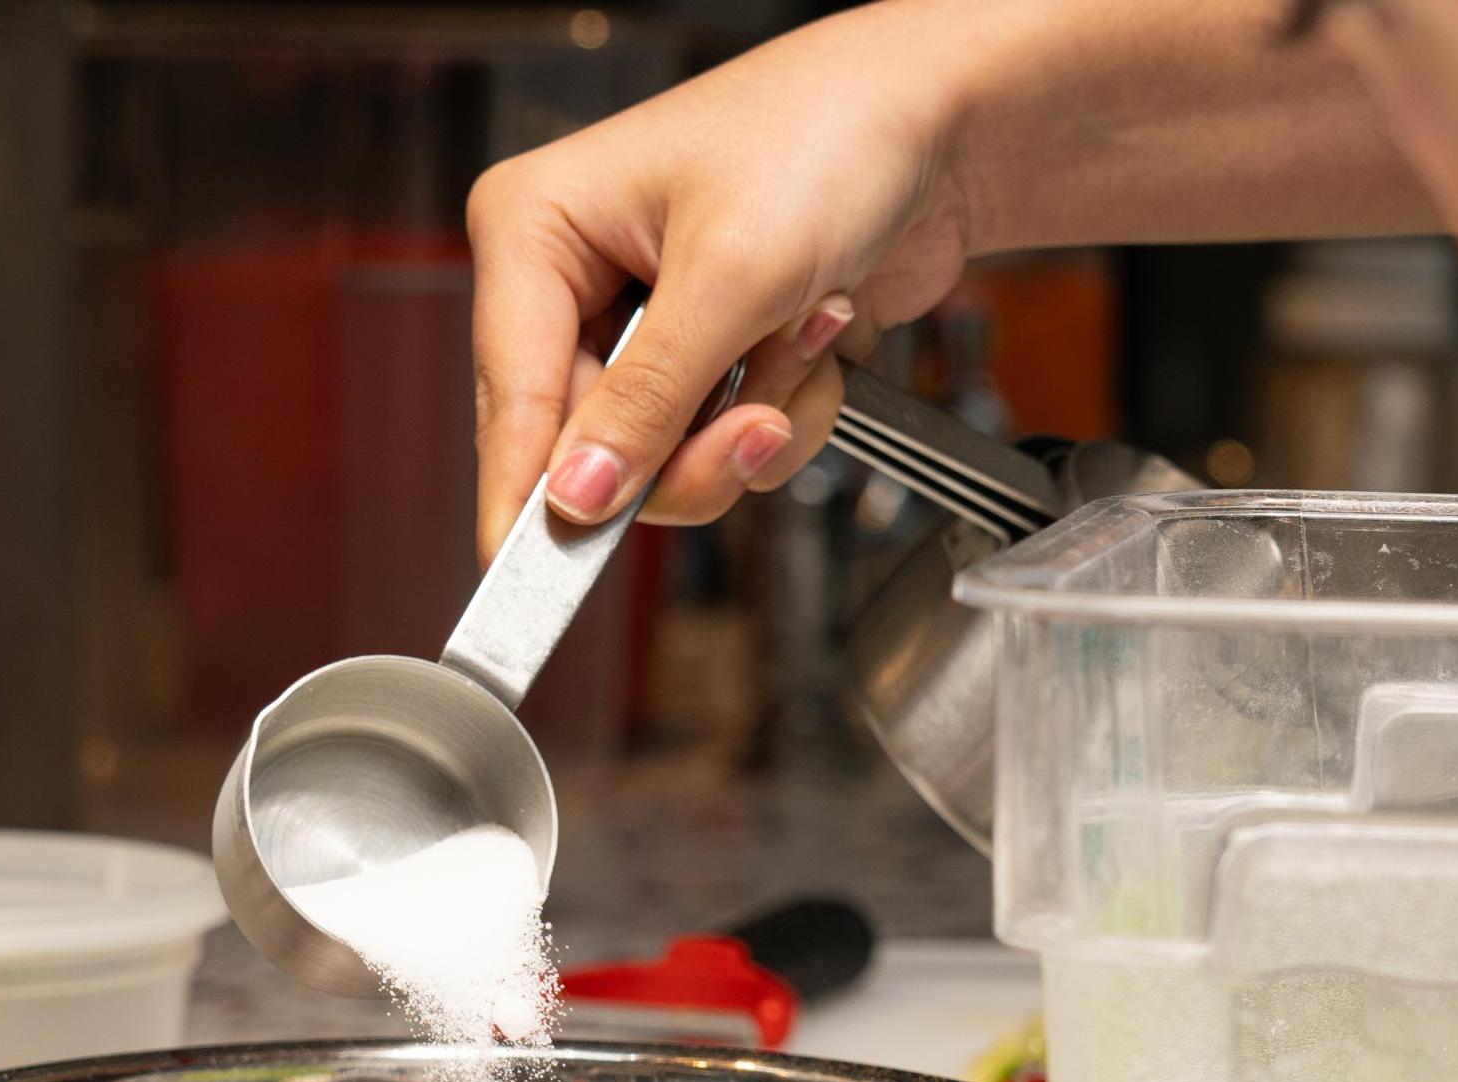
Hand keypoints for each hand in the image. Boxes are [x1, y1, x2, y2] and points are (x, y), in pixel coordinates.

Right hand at [468, 4, 976, 558]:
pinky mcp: (719, 354)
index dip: (530, 496)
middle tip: (753, 423)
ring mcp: (653, 322)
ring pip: (669, 460)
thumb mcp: (730, 273)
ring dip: (758, 420)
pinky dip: (792, 408)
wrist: (945, 119)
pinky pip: (733, 443)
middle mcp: (580, 276)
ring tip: (804, 334)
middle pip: (593, 447)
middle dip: (692, 444)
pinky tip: (819, 334)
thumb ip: (646, 400)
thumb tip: (577, 496)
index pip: (512, 395)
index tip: (537, 586)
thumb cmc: (827, 132)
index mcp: (536, 228)